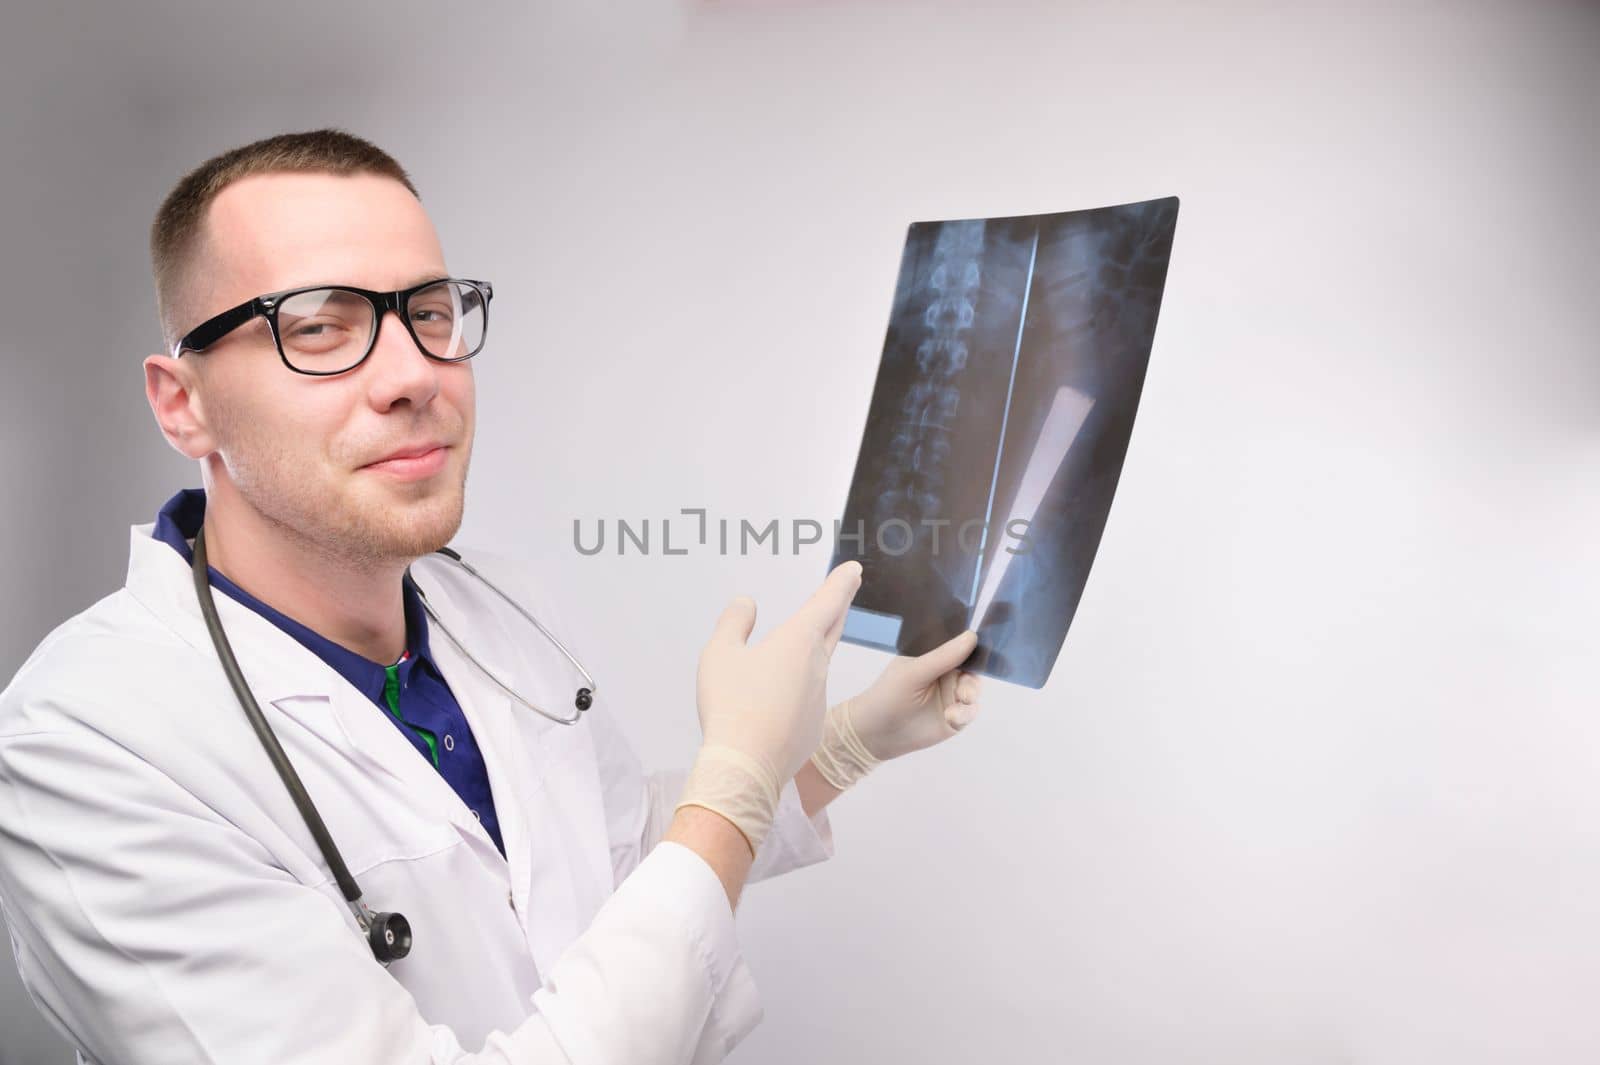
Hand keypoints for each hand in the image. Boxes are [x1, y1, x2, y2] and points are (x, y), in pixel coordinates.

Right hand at [675, 561, 862, 853]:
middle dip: (839, 606)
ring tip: (779, 660)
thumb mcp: (719, 654)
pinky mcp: (815, 726)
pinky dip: (794, 693)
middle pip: (832, 629)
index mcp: (798, 641)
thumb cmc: (730, 705)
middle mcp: (817, 665)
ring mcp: (819, 698)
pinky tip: (772, 707)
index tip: (854, 569)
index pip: (827, 602)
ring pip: (815, 667)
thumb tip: (747, 603)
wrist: (746, 766)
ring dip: (806, 656)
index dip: (841, 583)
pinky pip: (806, 700)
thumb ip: (734, 622)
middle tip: (846, 590)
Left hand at [809, 629, 982, 791]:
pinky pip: (970, 712)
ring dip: (970, 695)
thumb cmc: (888, 696)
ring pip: (974, 691)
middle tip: (966, 687)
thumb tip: (971, 636)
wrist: (875, 734)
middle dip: (972, 678)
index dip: (971, 646)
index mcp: (934, 657)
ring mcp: (951, 696)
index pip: (959, 646)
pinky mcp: (955, 718)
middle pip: (972, 670)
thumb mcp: (914, 673)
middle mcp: (945, 674)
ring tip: (961, 700)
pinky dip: (965, 713)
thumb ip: (943, 657)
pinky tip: (952, 717)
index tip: (981, 648)